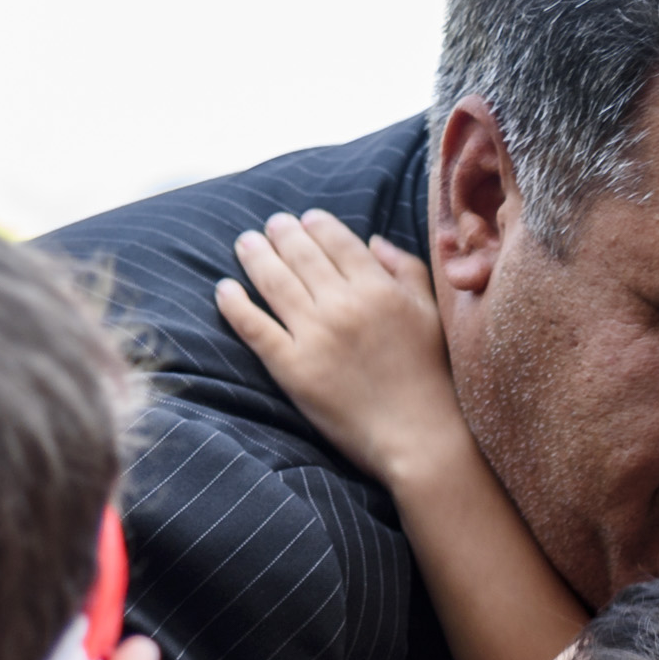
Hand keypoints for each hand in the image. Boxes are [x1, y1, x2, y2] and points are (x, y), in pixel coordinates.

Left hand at [216, 209, 466, 492]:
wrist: (421, 440)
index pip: (337, 241)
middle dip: (282, 233)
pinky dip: (235, 304)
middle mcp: (344, 305)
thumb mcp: (432, 315)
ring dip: (255, 256)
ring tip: (246, 243)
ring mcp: (315, 336)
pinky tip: (225, 289)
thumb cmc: (433, 379)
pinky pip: (254, 327)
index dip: (316, 225)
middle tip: (271, 225)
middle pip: (301, 255)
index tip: (305, 220)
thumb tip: (374, 242)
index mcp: (380, 289)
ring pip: (274, 282)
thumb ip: (407, 271)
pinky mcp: (293, 368)